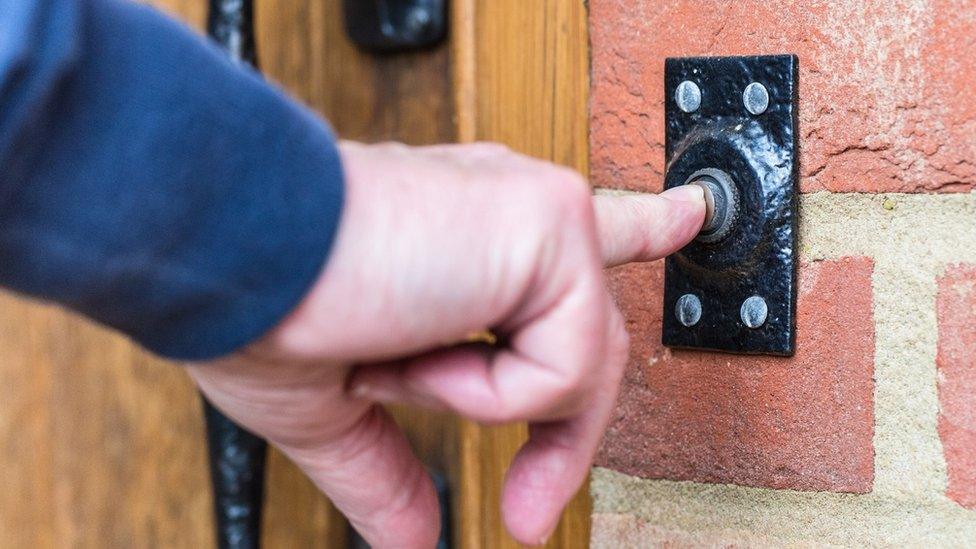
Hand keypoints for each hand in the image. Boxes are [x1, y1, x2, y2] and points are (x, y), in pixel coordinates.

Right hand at [186, 141, 703, 547]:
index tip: (685, 216)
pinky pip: (561, 364)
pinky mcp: (550, 225)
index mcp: (465, 240)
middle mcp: (506, 216)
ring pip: (578, 363)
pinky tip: (416, 346)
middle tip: (528, 512)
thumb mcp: (333, 410)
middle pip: (586, 338)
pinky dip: (484, 389)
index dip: (637, 228)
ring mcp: (535, 217)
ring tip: (392, 363)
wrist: (228, 254)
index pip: (569, 244)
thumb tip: (414, 536)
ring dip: (479, 399)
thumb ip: (390, 468)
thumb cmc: (258, 302)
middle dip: (563, 436)